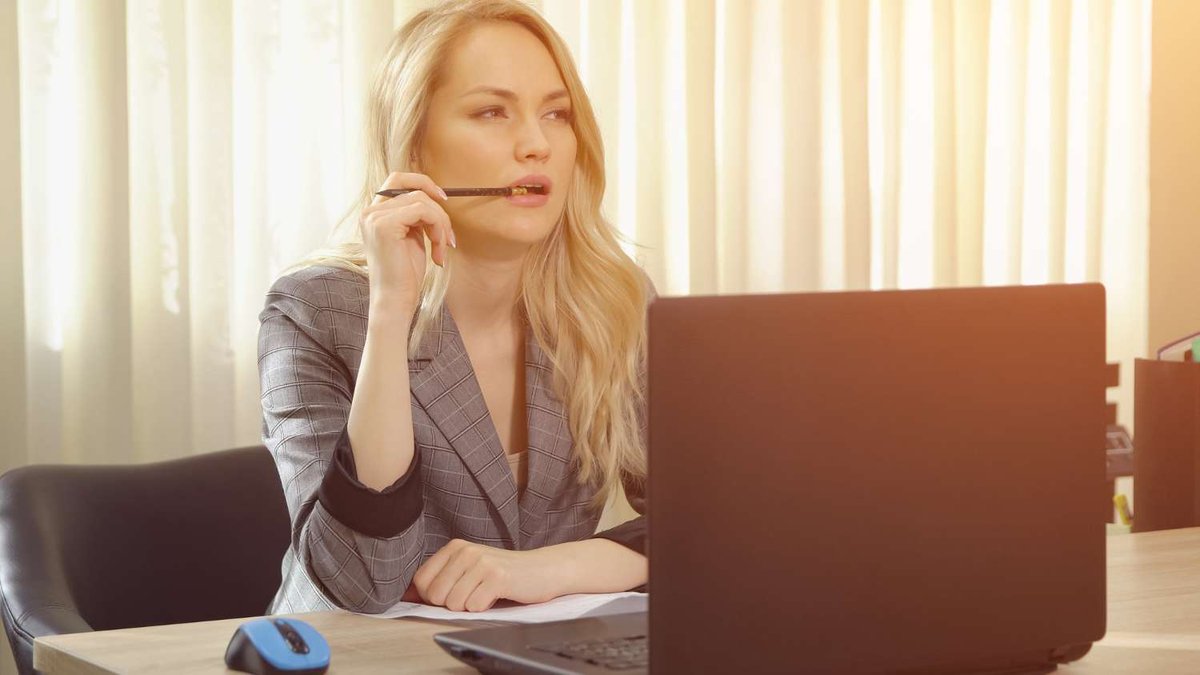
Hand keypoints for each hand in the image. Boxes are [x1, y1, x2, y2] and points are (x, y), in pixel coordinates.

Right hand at [359, 172, 454, 315]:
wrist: (395, 300)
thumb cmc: (405, 274)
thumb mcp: (412, 237)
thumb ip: (416, 215)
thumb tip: (436, 196)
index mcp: (373, 213)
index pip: (397, 179)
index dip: (422, 183)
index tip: (443, 199)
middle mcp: (369, 212)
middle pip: (411, 187)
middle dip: (436, 204)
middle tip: (448, 227)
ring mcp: (374, 217)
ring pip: (421, 200)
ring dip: (440, 224)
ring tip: (442, 248)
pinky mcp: (384, 225)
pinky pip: (422, 210)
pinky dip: (438, 228)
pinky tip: (438, 251)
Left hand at [410, 539, 563, 611]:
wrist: (542, 570)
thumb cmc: (502, 575)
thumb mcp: (468, 570)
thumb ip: (439, 580)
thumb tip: (405, 596)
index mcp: (454, 547)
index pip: (421, 582)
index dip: (434, 597)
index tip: (455, 592)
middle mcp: (465, 551)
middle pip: (435, 595)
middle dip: (452, 604)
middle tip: (474, 593)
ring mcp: (481, 562)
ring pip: (454, 604)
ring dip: (471, 606)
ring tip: (486, 593)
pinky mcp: (497, 577)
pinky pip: (474, 606)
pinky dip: (485, 608)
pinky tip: (497, 595)